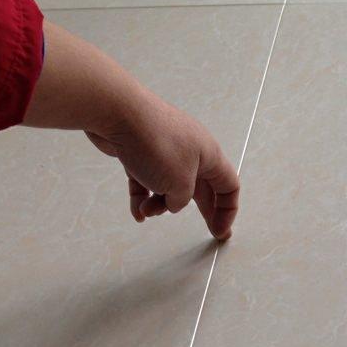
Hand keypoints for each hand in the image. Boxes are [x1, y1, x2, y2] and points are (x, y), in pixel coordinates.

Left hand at [23, 20, 238, 240]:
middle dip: (203, 210)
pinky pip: (146, 181)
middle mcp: (191, 151)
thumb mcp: (179, 185)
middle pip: (202, 187)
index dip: (227, 211)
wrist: (118, 113)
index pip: (229, 186)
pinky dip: (142, 197)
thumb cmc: (157, 145)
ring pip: (169, 187)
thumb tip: (173, 201)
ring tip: (146, 210)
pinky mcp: (141, 152)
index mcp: (209, 156)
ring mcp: (165, 150)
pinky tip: (136, 211)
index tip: (219, 233)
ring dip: (160, 205)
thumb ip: (182, 200)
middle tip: (207, 232)